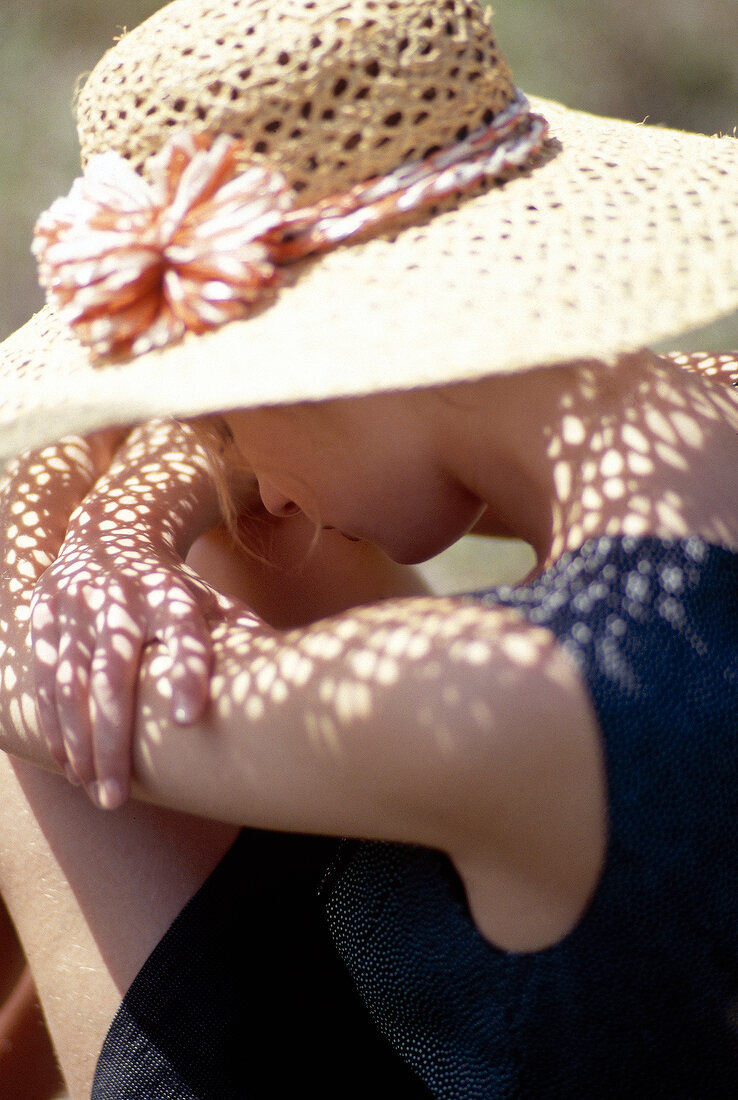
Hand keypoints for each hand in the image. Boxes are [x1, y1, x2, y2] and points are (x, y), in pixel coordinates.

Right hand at [30, 523, 232, 809]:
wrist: (110, 532)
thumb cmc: (172, 585)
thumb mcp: (208, 599)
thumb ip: (240, 633)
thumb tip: (293, 669)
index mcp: (170, 594)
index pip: (184, 633)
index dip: (187, 672)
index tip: (190, 720)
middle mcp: (121, 600)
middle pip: (114, 675)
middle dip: (113, 740)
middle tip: (118, 798)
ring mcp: (78, 608)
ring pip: (71, 684)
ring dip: (80, 743)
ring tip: (95, 791)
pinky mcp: (46, 617)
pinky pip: (43, 679)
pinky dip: (52, 724)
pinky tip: (66, 765)